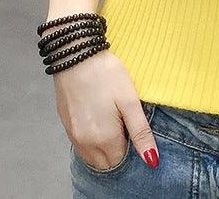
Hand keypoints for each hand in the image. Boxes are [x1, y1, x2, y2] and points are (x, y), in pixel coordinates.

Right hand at [53, 49, 158, 170]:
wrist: (77, 55)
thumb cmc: (106, 75)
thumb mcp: (130, 101)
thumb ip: (140, 133)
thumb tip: (152, 161)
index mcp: (104, 139)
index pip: (122, 161)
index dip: (131, 148)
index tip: (134, 128)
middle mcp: (85, 144)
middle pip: (106, 162)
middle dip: (118, 151)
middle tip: (124, 124)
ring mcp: (73, 135)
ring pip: (92, 156)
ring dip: (104, 148)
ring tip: (112, 120)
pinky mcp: (66, 125)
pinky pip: (81, 145)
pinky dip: (91, 140)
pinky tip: (98, 118)